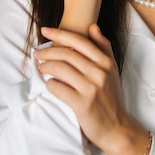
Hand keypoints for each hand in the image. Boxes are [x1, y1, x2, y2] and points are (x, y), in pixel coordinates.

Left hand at [35, 25, 149, 154]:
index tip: (45, 30)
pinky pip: (58, 88)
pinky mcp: (82, 104)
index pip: (79, 41)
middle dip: (47, 51)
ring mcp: (91, 88)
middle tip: (37, 54)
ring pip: (60, 69)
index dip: (59, 33)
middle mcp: (99, 72)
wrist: (116, 127)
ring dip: (45, 66)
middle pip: (66, 53)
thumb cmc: (111, 97)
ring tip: (40, 68)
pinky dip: (49, 84)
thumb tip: (93, 27)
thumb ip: (104, 47)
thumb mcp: (112, 70)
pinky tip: (49, 84)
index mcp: (106, 62)